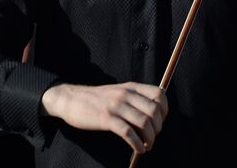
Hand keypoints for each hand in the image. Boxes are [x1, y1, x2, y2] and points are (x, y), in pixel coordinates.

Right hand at [40, 82, 167, 153]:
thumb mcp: (119, 92)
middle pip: (154, 110)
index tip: (161, 120)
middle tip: (154, 136)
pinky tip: (139, 149)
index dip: (165, 109)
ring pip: (143, 122)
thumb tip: (153, 114)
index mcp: (131, 87)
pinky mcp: (106, 119)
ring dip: (150, 137)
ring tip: (148, 146)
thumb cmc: (97, 99)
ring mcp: (116, 106)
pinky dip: (137, 143)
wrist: (71, 99)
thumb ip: (134, 98)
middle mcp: (126, 94)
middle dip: (158, 127)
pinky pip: (128, 133)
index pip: (159, 94)